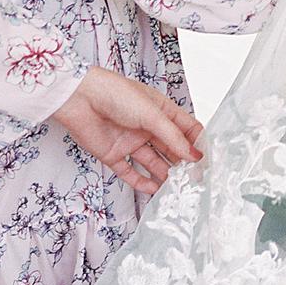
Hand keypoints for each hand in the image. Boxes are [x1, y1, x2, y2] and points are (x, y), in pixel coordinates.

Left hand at [52, 67, 203, 195]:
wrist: (80, 99)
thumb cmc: (115, 94)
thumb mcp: (152, 114)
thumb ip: (173, 137)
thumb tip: (194, 155)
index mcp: (160, 110)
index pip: (185, 129)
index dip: (196, 143)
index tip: (206, 160)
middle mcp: (147, 127)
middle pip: (171, 148)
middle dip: (183, 163)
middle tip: (194, 180)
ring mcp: (131, 142)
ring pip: (153, 163)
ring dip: (164, 175)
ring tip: (176, 189)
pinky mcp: (113, 155)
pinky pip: (130, 173)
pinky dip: (141, 183)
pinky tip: (153, 190)